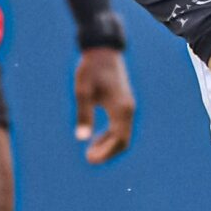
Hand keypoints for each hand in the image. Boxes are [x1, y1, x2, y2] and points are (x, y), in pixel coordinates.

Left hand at [74, 47, 136, 164]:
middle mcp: (128, 109)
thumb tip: (81, 138)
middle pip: (123, 141)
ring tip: (89, 151)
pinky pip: (120, 126)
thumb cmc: (91, 70)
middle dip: (107, 152)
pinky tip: (96, 138)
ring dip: (108, 145)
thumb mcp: (83, 91)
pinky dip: (110, 136)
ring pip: (123, 135)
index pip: (119, 140)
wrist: (103, 51)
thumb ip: (84, 115)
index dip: (107, 153)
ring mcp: (127, 107)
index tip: (90, 159)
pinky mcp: (123, 104)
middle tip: (88, 158)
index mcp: (121, 108)